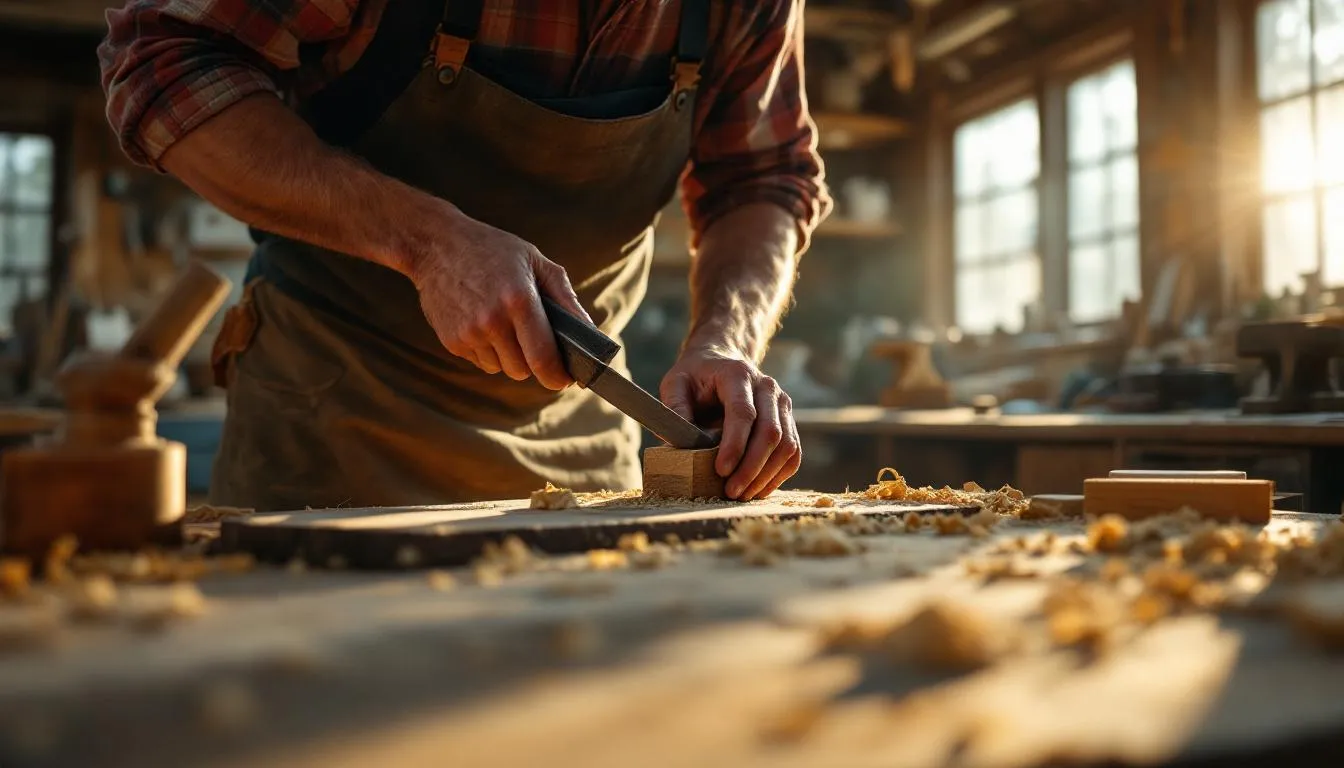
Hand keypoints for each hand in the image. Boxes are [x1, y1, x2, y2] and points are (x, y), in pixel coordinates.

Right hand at [404, 205, 591, 389]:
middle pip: (524, 370)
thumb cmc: (493, 250)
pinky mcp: (452, 341)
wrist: (435, 244)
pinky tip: (483, 323)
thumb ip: (567, 300)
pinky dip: (489, 352)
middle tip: (534, 340)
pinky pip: (482, 363)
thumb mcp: (536, 262)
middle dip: (534, 362)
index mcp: (519, 300)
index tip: (566, 379)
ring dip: (510, 357)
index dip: (558, 376)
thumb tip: (592, 335)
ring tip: (504, 324)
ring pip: (503, 369)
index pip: (543, 358)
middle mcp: (493, 321)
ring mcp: (469, 333)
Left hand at [660, 347, 800, 499]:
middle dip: (751, 467)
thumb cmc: (695, 377)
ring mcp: (782, 403)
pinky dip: (778, 475)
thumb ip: (674, 409)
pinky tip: (757, 489)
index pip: (743, 413)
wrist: (721, 360)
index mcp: (737, 374)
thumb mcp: (675, 384)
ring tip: (742, 494)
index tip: (720, 471)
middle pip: (770, 432)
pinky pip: (793, 452)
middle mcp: (767, 387)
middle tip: (730, 491)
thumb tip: (677, 445)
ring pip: (787, 445)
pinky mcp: (788, 420)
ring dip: (766, 475)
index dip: (735, 445)